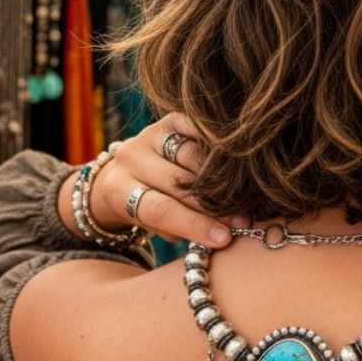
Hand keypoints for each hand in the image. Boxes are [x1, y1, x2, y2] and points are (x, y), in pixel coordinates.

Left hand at [62, 114, 243, 248]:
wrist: (126, 172)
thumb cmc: (146, 205)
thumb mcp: (152, 224)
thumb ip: (179, 229)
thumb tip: (222, 233)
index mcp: (118, 190)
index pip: (160, 209)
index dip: (194, 225)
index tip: (223, 239)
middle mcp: (130, 158)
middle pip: (178, 183)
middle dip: (214, 205)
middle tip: (243, 221)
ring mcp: (149, 135)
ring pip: (192, 157)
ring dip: (220, 178)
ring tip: (242, 196)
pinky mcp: (167, 121)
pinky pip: (197, 133)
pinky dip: (216, 148)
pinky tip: (234, 165)